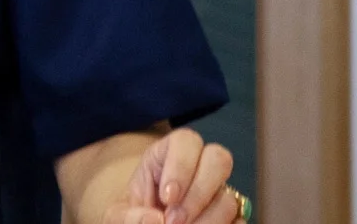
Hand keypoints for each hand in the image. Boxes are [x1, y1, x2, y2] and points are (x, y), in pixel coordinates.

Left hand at [107, 127, 239, 223]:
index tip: (166, 198)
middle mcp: (199, 167)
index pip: (186, 140)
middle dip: (198, 194)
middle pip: (219, 159)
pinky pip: (239, 220)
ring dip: (208, 220)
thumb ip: (127, 216)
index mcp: (168, 154)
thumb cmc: (131, 216)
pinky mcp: (232, 217)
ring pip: (229, 197)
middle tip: (175, 220)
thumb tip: (155, 220)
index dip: (181, 167)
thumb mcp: (117, 215)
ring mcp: (218, 192)